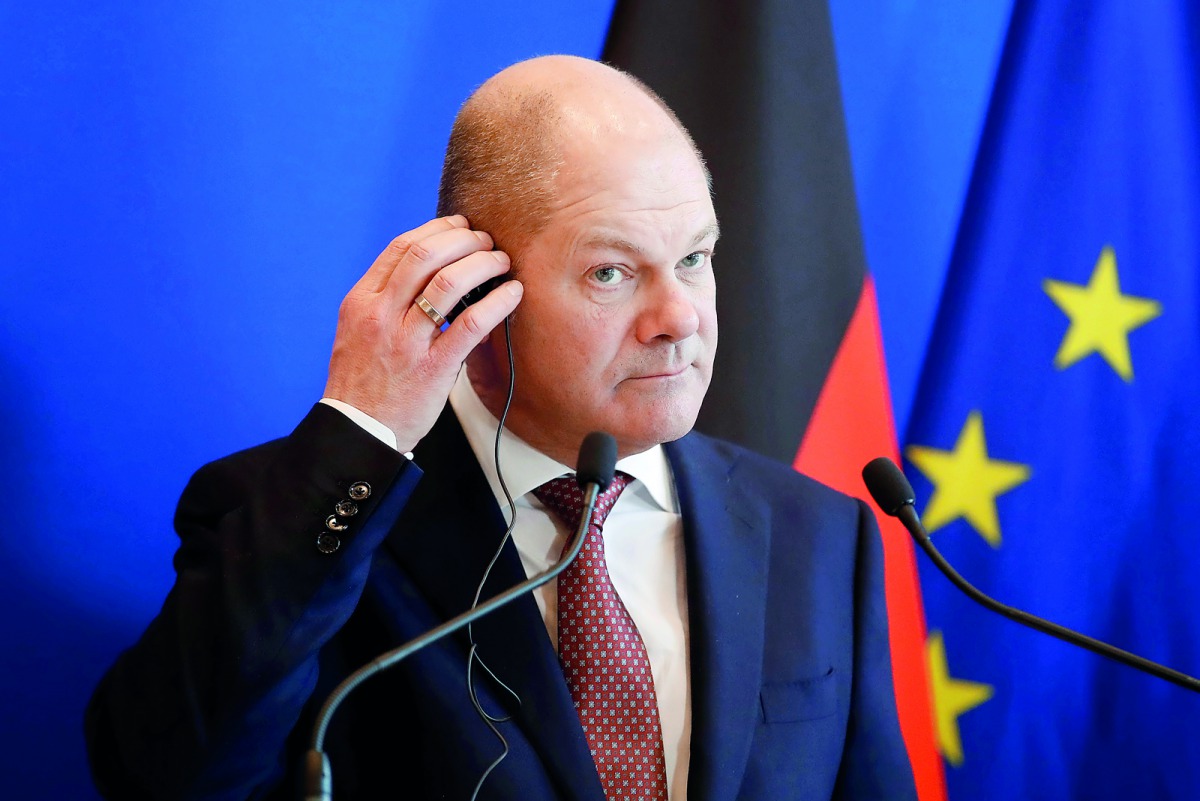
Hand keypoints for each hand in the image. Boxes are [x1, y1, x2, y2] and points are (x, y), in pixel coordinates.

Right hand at [323, 215, 521, 451]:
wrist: (359, 431)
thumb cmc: (366, 381)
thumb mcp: (361, 330)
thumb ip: (388, 300)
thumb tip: (433, 272)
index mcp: (362, 301)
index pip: (401, 247)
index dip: (437, 229)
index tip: (461, 226)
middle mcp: (380, 315)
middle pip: (426, 255)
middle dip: (464, 241)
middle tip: (487, 242)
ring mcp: (405, 341)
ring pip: (449, 283)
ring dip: (483, 264)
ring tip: (502, 263)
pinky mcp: (432, 368)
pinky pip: (470, 324)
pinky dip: (497, 302)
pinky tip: (513, 293)